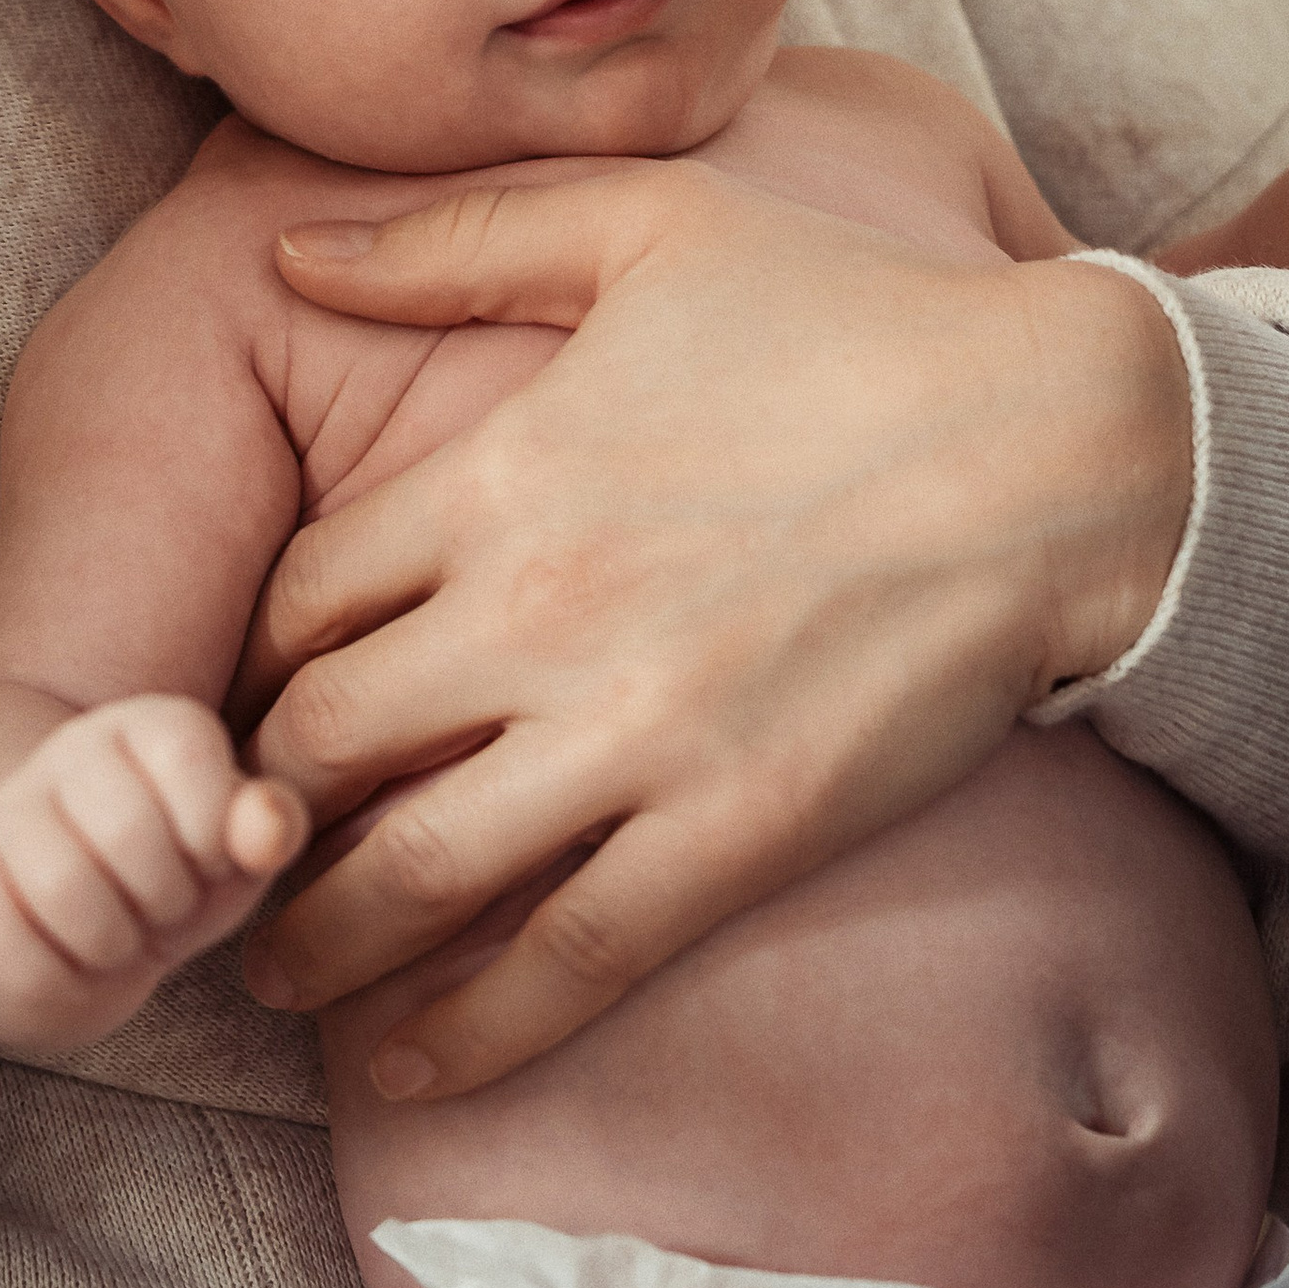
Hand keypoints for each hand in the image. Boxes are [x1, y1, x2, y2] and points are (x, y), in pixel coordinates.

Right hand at [0, 691, 307, 1055]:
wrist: (61, 922)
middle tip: (160, 908)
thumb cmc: (171, 875)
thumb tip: (268, 830)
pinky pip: (24, 954)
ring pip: (66, 888)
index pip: (186, 752)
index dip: (209, 835)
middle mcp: (67, 750)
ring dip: (116, 942)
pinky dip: (66, 978)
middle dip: (167, 898)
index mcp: (147, 724)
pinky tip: (73, 959)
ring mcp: (5, 814)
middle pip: (129, 831)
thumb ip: (268, 827)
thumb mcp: (233, 850)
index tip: (201, 858)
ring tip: (120, 934)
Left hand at [233, 166, 1188, 1098]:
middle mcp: (536, 615)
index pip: (301, 598)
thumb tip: (288, 256)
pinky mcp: (731, 833)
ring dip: (316, 941)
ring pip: (410, 875)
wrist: (1057, 445)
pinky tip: (408, 1066)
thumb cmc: (855, 314)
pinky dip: (464, 1032)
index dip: (254, 661)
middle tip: (231, 850)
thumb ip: (455, 238)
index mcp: (500, 471)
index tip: (253, 700)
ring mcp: (632, 736)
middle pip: (321, 746)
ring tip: (276, 976)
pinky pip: (561, 961)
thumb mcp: (646, 220)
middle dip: (253, 811)